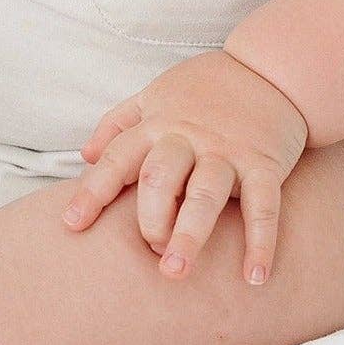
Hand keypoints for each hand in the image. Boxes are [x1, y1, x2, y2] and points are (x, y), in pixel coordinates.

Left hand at [60, 49, 308, 285]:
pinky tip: (255, 276)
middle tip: (150, 252)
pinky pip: (263, 205)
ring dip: (189, 235)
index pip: (118, 158)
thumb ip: (119, 122)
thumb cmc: (206, 87)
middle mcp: (189, 137)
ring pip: (204, 194)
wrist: (271, 67)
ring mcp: (228, 151)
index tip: (72, 225)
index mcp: (158, 123)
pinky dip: (261, 241)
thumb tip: (85, 155)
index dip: (93, 191)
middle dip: (148, 218)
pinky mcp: (266, 163)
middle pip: (158, 179)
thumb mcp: (155, 94)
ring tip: (174, 272)